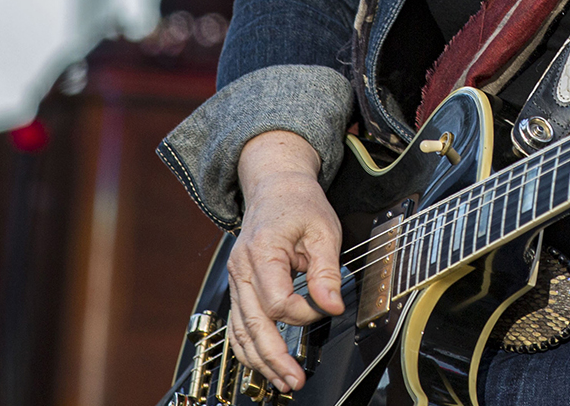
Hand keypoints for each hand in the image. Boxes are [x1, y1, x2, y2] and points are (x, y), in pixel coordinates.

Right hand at [227, 131, 343, 391]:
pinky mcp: (239, 286)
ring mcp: (236, 279)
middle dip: (274, 356)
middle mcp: (241, 269)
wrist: (275, 187)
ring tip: (281, 381)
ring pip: (240, 330)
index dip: (305, 312)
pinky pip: (238, 323)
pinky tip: (263, 365)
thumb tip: (333, 306)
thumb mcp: (324, 231)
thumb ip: (327, 272)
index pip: (278, 301)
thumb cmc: (299, 205)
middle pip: (253, 324)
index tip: (327, 305)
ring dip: (260, 359)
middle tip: (295, 380)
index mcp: (262, 251)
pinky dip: (248, 347)